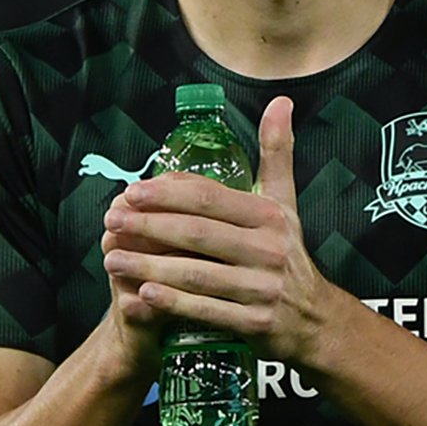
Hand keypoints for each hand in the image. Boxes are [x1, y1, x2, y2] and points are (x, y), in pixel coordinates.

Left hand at [101, 96, 339, 362]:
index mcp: (269, 216)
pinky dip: (174, 304)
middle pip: (197, 234)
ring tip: (112, 259)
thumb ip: (277, 152)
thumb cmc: (288, 253)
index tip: (131, 191)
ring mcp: (262, 289)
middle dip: (149, 226)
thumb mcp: (286, 202)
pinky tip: (143, 294)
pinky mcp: (255, 324)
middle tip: (111, 220)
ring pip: (197, 275)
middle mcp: (268, 249)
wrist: (315, 320)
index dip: (167, 194)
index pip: (210, 198)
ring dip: (150, 266)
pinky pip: (207, 312)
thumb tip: (280, 101)